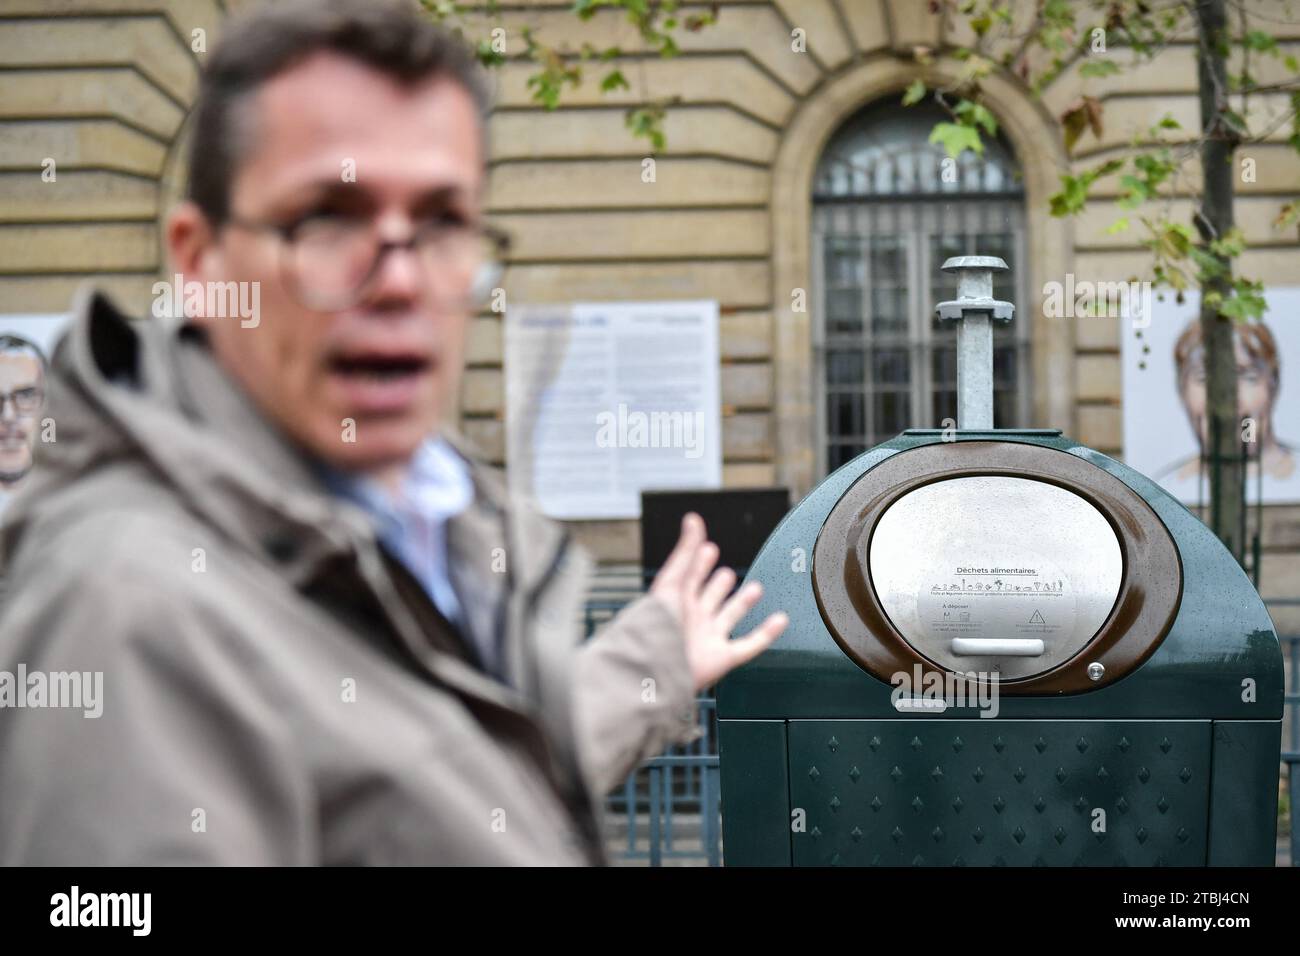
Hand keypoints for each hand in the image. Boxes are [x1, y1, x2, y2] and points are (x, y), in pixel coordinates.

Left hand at [649, 512, 787, 689]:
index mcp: (676, 600)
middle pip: (710, 597)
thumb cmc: (658, 626)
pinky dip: (766, 633)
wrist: (657, 667)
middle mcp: (692, 619)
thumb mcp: (671, 581)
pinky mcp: (722, 657)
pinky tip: (779, 620)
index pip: (691, 576)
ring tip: (755, 589)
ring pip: (730, 617)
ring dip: (743, 603)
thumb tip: (692, 520)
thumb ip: (685, 552)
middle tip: (726, 574)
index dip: (700, 562)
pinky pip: (749, 644)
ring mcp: (708, 638)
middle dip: (719, 585)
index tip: (708, 548)